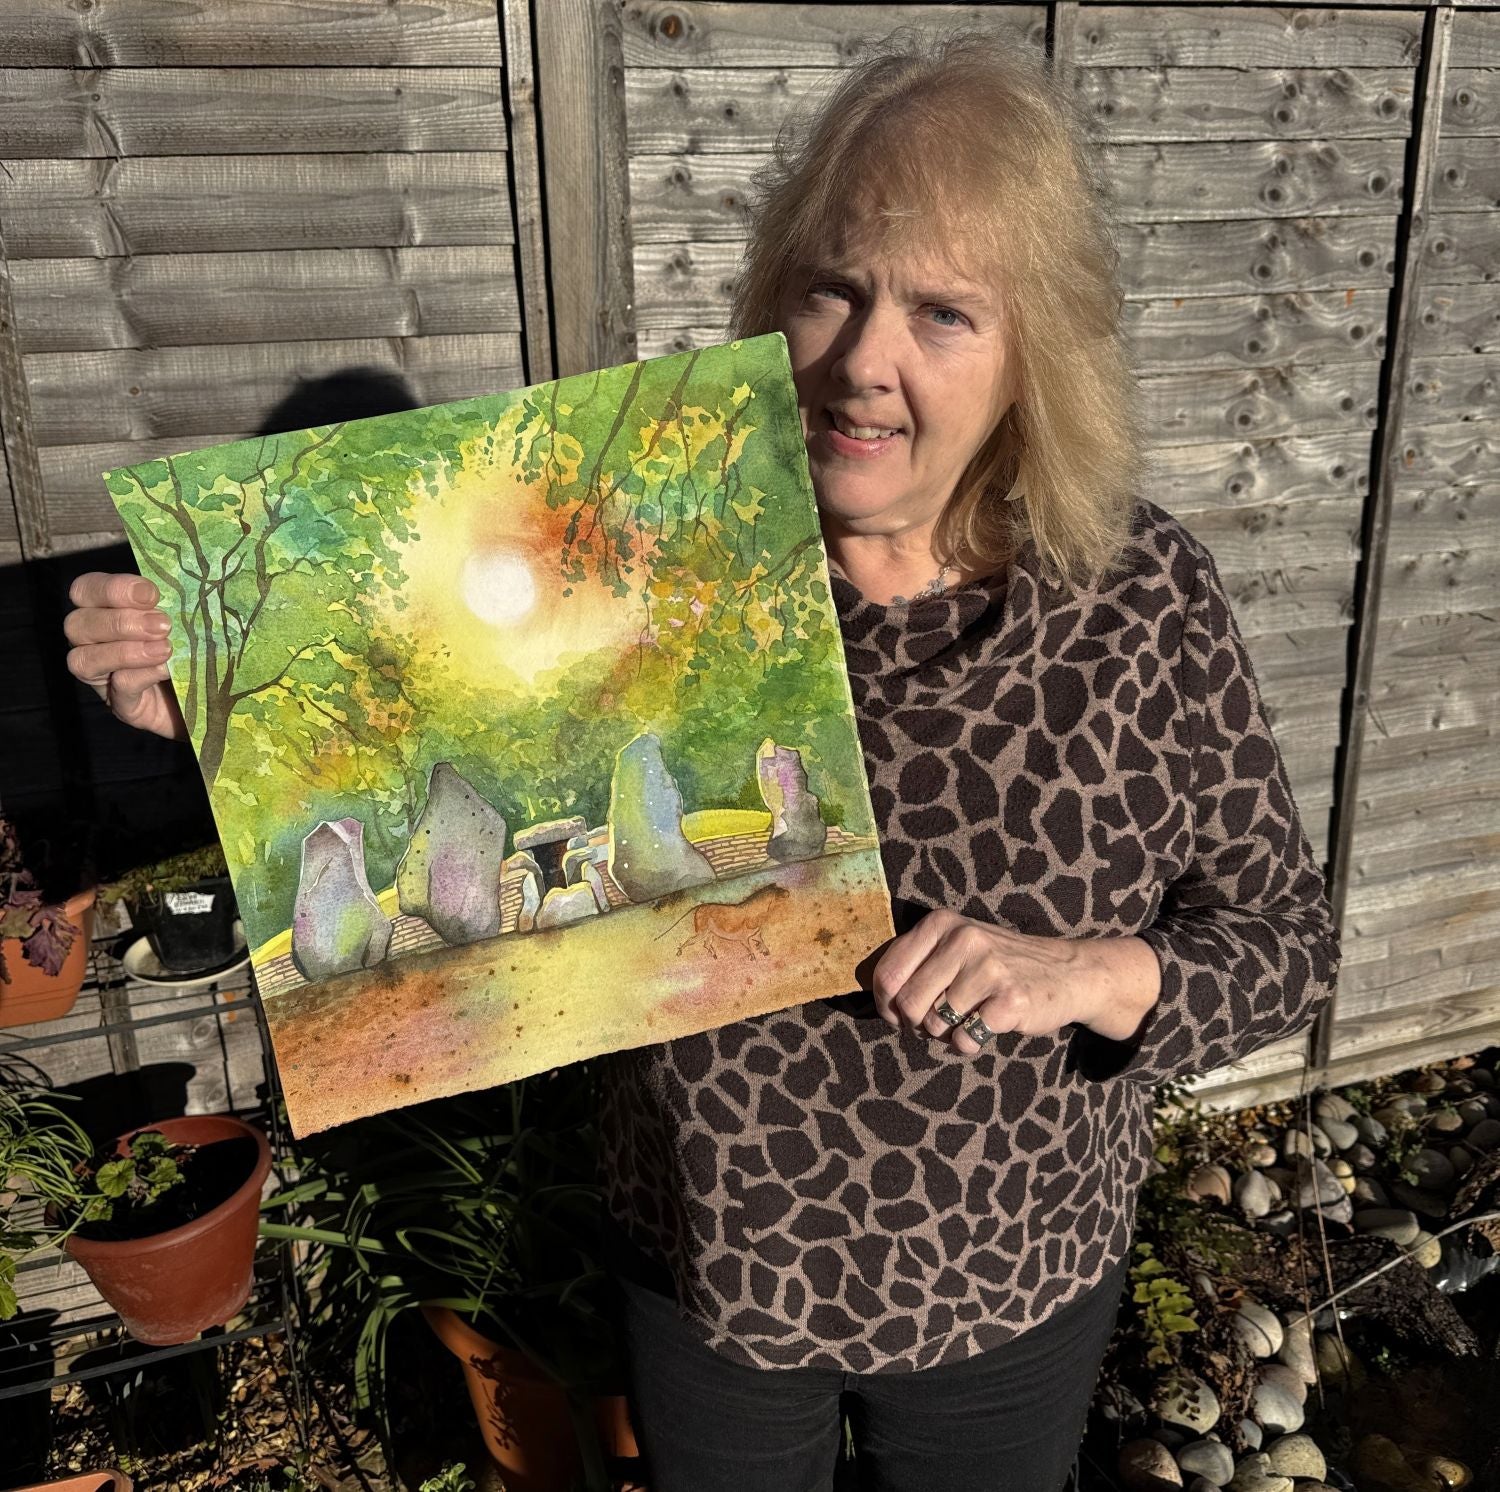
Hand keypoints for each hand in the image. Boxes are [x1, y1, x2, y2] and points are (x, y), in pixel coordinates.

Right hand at [64, 573, 186, 740]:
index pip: (86, 590)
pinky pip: (118, 687)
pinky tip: (165, 670)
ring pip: (83, 659)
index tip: (151, 594)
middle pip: (77, 624)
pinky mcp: (124, 707)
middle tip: (162, 625)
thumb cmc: (196, 651)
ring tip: (165, 649)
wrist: (215, 700)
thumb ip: (175, 603)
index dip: (112, 588)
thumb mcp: (186, 621)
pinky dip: (142, 675)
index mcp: (106, 613)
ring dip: (125, 650)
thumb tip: (187, 586)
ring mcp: (105, 679)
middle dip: (120, 621)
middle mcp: (94, 644)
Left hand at [870, 909, 1160, 1053]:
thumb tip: (878, 1001)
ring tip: (969, 1017)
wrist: (1067, 971)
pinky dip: (970, 1043)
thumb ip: (916, 963)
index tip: (896, 1017)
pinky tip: (987, 1026)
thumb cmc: (998, 965)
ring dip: (947, 1033)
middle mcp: (963, 939)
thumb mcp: (955, 947)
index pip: (887, 974)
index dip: (885, 1005)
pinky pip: (964, 1040)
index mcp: (941, 924)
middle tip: (938, 1022)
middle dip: (917, 1024)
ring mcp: (988, 968)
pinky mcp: (1010, 1000)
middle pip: (908, 1004)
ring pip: (935, 1025)